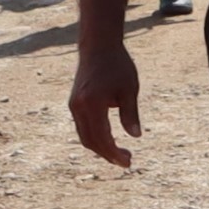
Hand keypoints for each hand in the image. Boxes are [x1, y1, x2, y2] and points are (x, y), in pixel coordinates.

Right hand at [71, 32, 143, 165]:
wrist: (98, 46)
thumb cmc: (117, 65)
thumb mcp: (129, 89)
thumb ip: (130, 114)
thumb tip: (135, 136)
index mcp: (92, 104)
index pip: (102, 138)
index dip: (114, 153)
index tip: (128, 162)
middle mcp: (78, 107)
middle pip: (90, 142)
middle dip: (108, 155)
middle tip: (127, 161)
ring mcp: (74, 106)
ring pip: (84, 136)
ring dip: (100, 148)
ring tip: (119, 153)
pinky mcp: (74, 103)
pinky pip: (82, 127)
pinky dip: (94, 137)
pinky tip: (109, 140)